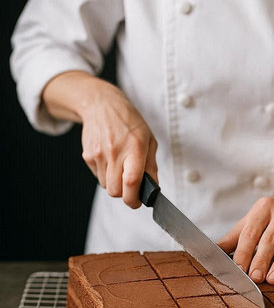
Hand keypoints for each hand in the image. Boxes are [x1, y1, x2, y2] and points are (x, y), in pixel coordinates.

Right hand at [80, 80, 157, 207]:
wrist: (102, 105)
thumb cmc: (130, 124)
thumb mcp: (149, 140)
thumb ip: (151, 166)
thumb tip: (153, 189)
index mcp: (134, 148)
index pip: (132, 181)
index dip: (134, 198)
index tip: (138, 202)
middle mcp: (115, 152)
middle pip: (115, 191)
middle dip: (124, 194)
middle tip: (131, 188)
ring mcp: (99, 154)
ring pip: (106, 186)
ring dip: (115, 184)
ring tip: (121, 168)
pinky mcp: (88, 156)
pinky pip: (98, 177)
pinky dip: (106, 175)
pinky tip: (111, 160)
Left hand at [218, 195, 273, 284]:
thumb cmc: (271, 217)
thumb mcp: (251, 221)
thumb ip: (233, 238)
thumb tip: (213, 254)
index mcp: (263, 208)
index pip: (251, 232)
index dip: (244, 251)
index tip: (238, 269)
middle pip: (270, 239)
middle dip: (262, 259)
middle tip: (255, 278)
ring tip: (272, 280)